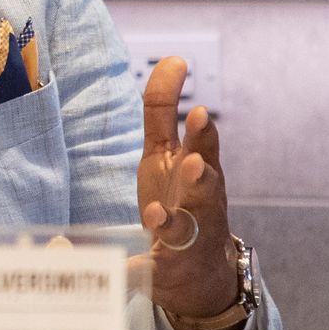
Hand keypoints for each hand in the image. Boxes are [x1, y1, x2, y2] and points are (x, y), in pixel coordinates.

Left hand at [137, 56, 242, 329]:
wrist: (199, 271)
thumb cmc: (181, 198)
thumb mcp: (168, 152)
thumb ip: (164, 108)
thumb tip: (174, 58)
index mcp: (198, 171)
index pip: (202, 145)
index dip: (200, 130)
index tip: (199, 110)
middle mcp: (200, 204)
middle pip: (205, 186)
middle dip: (200, 174)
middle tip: (194, 162)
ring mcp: (187, 239)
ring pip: (185, 229)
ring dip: (172, 220)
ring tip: (156, 215)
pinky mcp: (166, 269)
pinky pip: (151, 267)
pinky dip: (138, 265)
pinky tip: (122, 263)